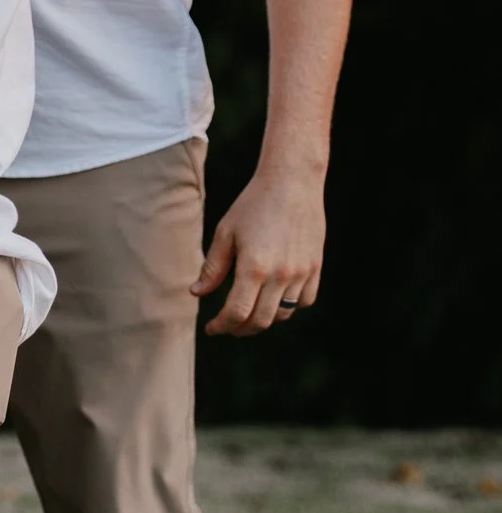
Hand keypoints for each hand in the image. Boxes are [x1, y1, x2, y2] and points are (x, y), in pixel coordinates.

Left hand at [192, 167, 324, 336]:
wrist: (292, 183)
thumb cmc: (253, 204)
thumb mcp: (226, 232)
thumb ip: (213, 267)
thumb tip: (196, 293)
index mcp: (253, 267)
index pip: (236, 313)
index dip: (222, 326)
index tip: (211, 328)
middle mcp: (280, 275)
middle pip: (260, 321)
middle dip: (240, 329)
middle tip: (227, 325)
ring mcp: (301, 273)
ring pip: (283, 314)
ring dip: (263, 319)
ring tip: (248, 312)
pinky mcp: (315, 268)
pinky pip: (304, 301)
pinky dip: (289, 307)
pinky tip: (274, 299)